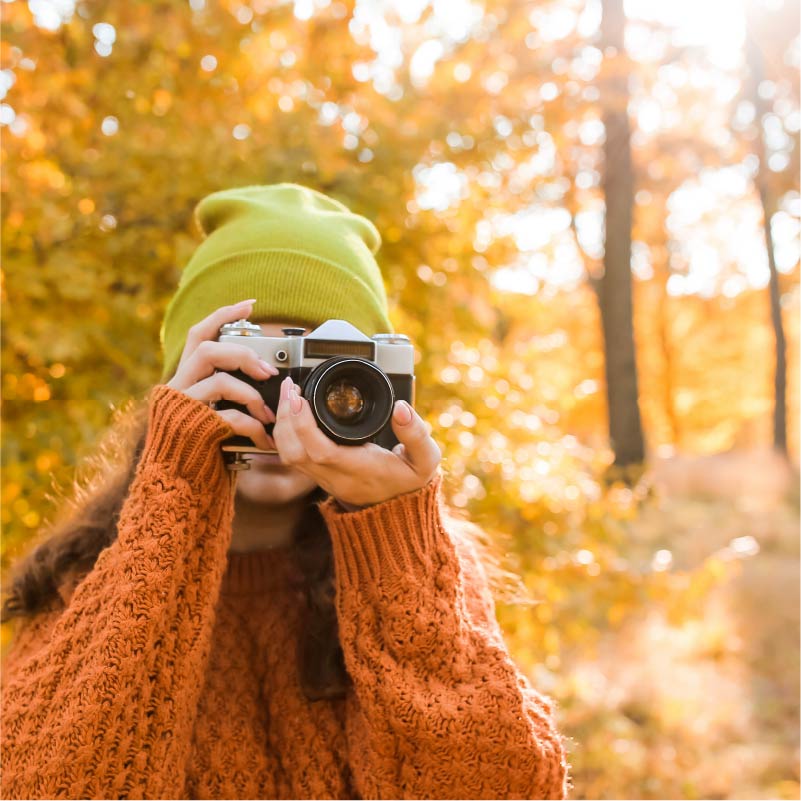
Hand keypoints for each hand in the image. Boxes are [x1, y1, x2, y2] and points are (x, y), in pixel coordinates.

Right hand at [164, 299, 278, 450]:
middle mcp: (176, 388)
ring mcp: (181, 408)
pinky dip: (253, 426)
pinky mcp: (192, 429)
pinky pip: (228, 417)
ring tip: (268, 413)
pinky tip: (265, 439)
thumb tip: (266, 376)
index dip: (223, 316)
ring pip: (218, 379)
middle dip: (244, 355)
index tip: (251, 305)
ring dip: (252, 394)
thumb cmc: (201, 452)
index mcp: (184, 379)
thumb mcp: (215, 415)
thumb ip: (228, 392)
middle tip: (269, 370)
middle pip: (208, 350)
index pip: (200, 335)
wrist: (178, 490)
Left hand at [272, 376, 441, 507]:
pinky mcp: (318, 476)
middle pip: (294, 453)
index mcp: (360, 470)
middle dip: (286, 418)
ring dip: (282, 424)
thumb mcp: (426, 459)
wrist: (400, 511)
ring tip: (289, 395)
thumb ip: (417, 434)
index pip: (322, 451)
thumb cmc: (410, 482)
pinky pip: (292, 457)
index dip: (305, 424)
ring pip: (288, 456)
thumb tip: (401, 408)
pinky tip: (291, 412)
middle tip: (290, 388)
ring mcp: (324, 479)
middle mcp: (336, 478)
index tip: (301, 397)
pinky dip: (286, 433)